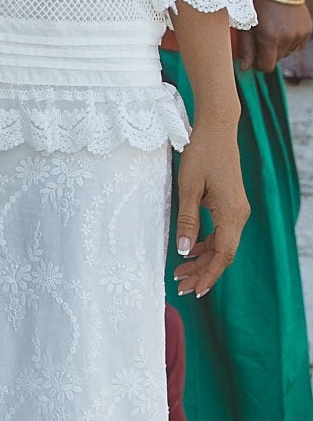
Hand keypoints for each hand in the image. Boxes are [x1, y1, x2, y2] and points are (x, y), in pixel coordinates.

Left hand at [174, 116, 249, 298]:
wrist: (217, 129)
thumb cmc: (201, 154)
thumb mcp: (188, 188)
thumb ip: (188, 221)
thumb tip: (185, 251)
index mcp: (232, 214)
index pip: (223, 255)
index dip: (209, 275)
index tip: (195, 291)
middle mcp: (239, 215)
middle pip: (223, 254)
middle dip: (203, 272)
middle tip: (180, 287)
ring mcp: (237, 210)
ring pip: (222, 244)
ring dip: (203, 259)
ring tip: (180, 273)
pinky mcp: (231, 204)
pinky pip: (221, 232)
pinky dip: (207, 244)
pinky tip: (191, 250)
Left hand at [243, 0, 310, 70]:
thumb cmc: (256, 3)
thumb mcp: (246, 24)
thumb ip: (246, 48)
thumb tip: (245, 68)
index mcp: (270, 38)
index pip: (266, 67)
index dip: (257, 64)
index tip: (253, 54)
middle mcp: (287, 38)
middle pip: (276, 60)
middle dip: (267, 53)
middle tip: (260, 36)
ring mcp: (299, 35)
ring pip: (286, 53)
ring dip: (278, 47)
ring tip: (272, 29)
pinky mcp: (307, 31)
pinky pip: (296, 45)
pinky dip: (288, 41)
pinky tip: (282, 28)